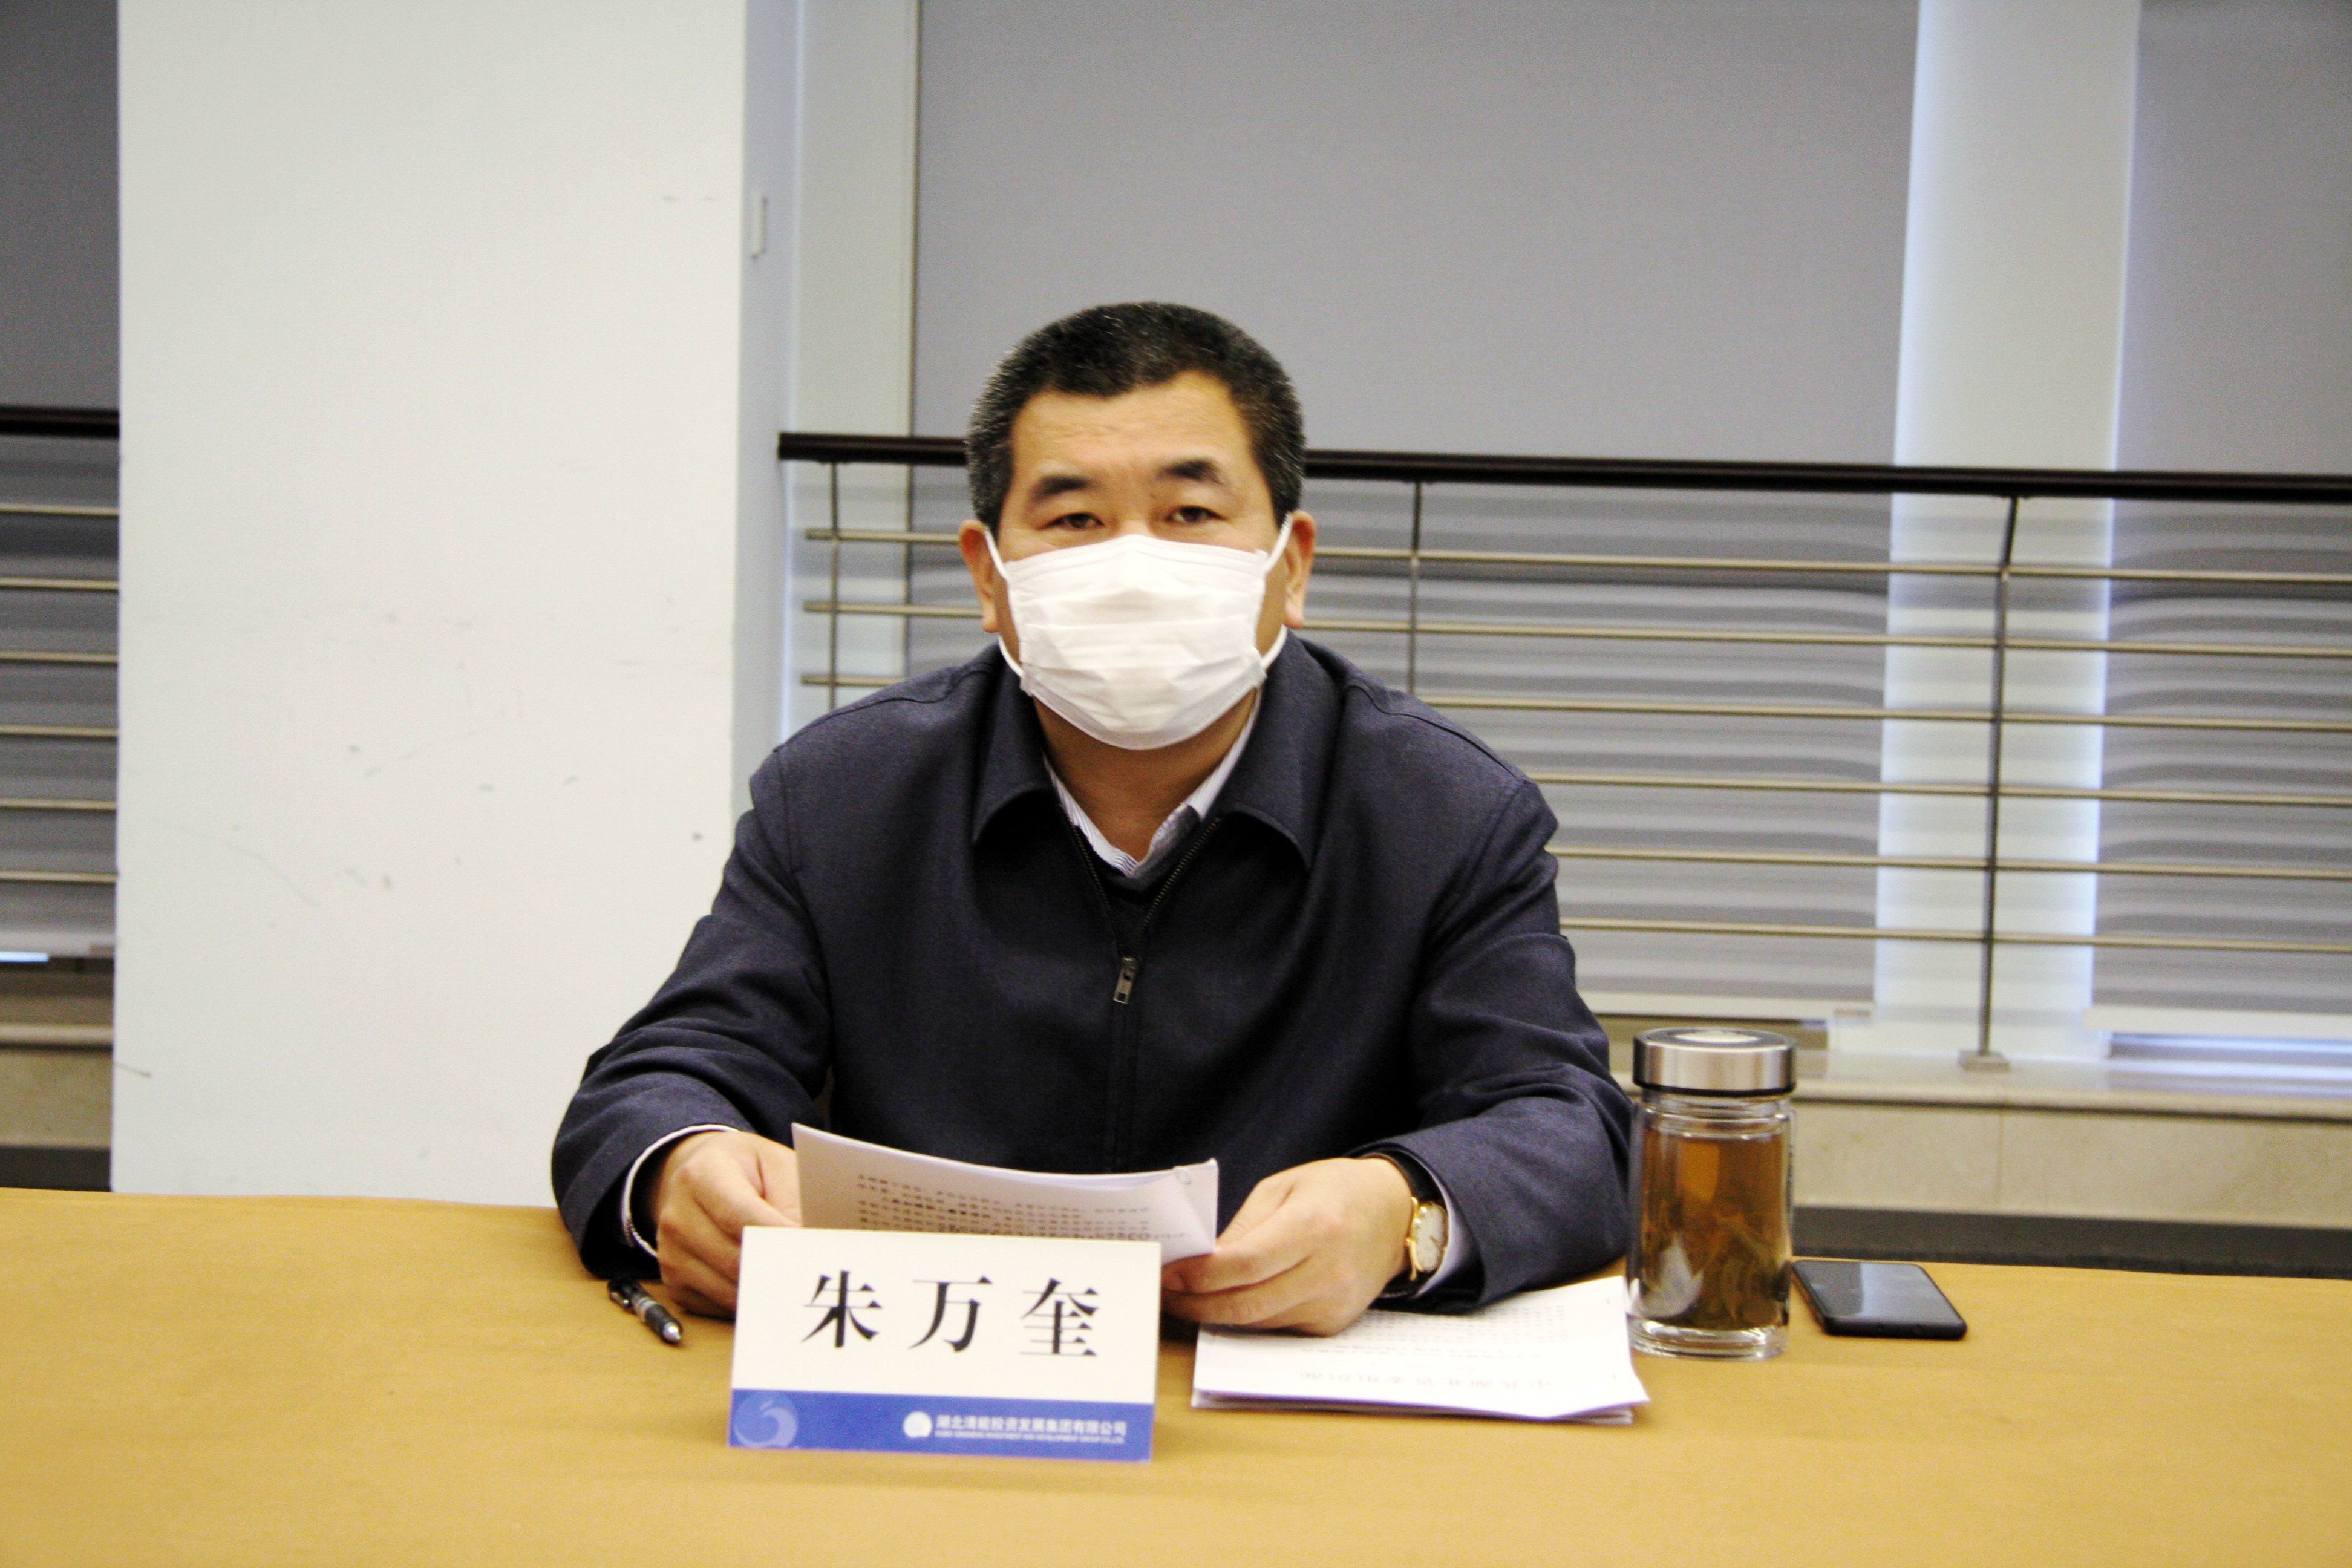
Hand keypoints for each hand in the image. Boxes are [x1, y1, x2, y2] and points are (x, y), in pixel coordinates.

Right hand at [647, 1129, 800, 1317]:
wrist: (700, 1177)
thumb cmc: (748, 1171)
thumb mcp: (776, 1165)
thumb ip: (793, 1200)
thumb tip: (806, 1244)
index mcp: (702, 1175)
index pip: (739, 1217)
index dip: (778, 1238)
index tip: (810, 1251)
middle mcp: (677, 1216)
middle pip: (734, 1259)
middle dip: (778, 1270)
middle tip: (814, 1276)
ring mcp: (670, 1254)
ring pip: (728, 1290)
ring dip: (767, 1291)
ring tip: (798, 1283)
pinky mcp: (674, 1283)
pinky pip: (718, 1306)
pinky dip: (748, 1302)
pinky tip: (767, 1286)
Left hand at [1159, 1157, 1413, 1335]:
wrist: (1393, 1214)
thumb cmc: (1334, 1192)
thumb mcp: (1283, 1188)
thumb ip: (1244, 1227)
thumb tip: (1201, 1264)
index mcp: (1315, 1226)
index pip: (1246, 1264)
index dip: (1201, 1275)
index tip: (1169, 1275)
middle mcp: (1328, 1271)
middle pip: (1248, 1304)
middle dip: (1198, 1305)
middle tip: (1166, 1296)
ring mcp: (1333, 1303)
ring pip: (1258, 1323)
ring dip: (1217, 1315)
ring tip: (1187, 1299)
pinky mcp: (1334, 1324)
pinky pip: (1278, 1328)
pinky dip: (1248, 1318)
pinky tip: (1228, 1303)